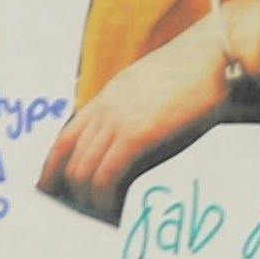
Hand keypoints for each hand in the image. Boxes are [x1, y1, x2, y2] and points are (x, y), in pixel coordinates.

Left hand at [40, 7, 251, 219]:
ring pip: (84, 167)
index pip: (67, 133)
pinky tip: (111, 204)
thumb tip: (136, 130)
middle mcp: (106, 107)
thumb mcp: (151, 83)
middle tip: (76, 205)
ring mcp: (119, 119)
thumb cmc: (192, 68)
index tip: (49, 182)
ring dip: (86, 193)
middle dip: (68, 184)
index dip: (53, 162)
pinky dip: (104, 193)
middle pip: (70, 154)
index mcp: (108, 94)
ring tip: (97, 208)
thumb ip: (135, 104)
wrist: (210, 50)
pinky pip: (107, 172)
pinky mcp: (137, 134)